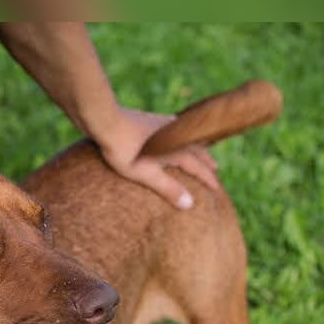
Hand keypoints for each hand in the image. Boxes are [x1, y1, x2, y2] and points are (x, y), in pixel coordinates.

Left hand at [97, 107, 221, 208]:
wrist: (107, 121)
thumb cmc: (124, 151)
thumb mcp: (145, 174)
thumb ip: (167, 188)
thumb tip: (190, 204)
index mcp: (175, 150)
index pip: (198, 167)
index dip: (207, 179)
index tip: (217, 190)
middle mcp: (174, 136)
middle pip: (196, 150)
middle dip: (205, 161)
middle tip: (215, 169)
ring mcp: (163, 125)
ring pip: (185, 137)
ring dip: (195, 146)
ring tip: (199, 150)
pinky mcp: (151, 119)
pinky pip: (172, 128)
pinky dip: (179, 134)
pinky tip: (173, 131)